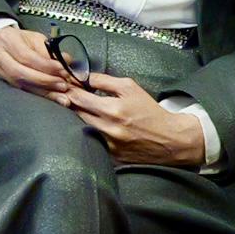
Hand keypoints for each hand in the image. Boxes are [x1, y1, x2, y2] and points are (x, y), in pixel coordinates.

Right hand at [0, 23, 76, 97]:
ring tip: (60, 95)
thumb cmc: (16, 39)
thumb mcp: (33, 38)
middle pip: (21, 73)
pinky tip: (50, 97)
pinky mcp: (1, 81)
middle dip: (45, 81)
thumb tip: (67, 61)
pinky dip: (37, 95)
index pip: (27, 56)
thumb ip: (49, 50)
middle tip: (62, 85)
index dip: (46, 66)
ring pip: (20, 85)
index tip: (62, 71)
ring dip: (43, 91)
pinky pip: (20, 91)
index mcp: (8, 40)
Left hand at [63, 71, 206, 167]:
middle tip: (68, 94)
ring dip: (81, 116)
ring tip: (83, 108)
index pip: (78, 98)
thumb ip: (104, 80)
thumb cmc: (149, 110)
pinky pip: (95, 141)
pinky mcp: (111, 156)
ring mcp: (108, 145)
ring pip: (84, 127)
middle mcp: (108, 129)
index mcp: (112, 109)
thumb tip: (83, 76)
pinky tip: (98, 126)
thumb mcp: (130, 87)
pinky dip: (93, 132)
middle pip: (77, 113)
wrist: (170, 139)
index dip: (69, 90)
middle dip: (71, 102)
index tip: (65, 85)